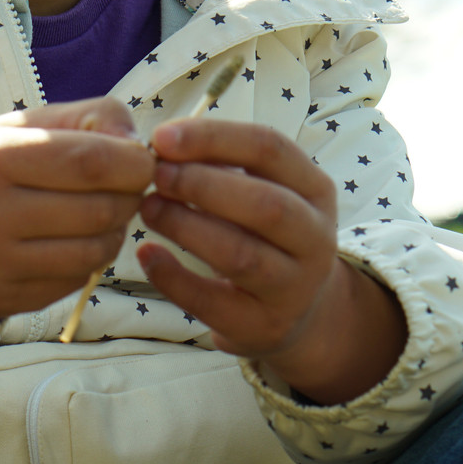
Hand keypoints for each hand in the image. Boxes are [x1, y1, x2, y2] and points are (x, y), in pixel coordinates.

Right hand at [0, 99, 152, 316]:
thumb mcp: (18, 124)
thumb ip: (86, 120)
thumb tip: (139, 146)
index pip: (91, 162)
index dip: (134, 162)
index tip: (142, 160)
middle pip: (100, 210)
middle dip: (129, 197)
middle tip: (124, 187)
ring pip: (95, 253)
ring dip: (115, 232)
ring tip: (99, 213)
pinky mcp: (2, 299)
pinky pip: (74, 280)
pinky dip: (88, 260)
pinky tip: (70, 241)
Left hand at [138, 119, 406, 403]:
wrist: (299, 312)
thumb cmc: (268, 236)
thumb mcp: (266, 192)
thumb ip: (224, 166)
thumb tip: (165, 144)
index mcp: (316, 191)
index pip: (270, 149)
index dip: (214, 138)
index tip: (162, 137)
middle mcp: (315, 238)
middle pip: (265, 204)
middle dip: (202, 184)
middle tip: (156, 175)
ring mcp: (294, 287)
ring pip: (241, 255)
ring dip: (187, 226)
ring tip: (149, 209)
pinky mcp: (263, 326)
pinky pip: (212, 302)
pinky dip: (173, 277)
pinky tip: (146, 253)